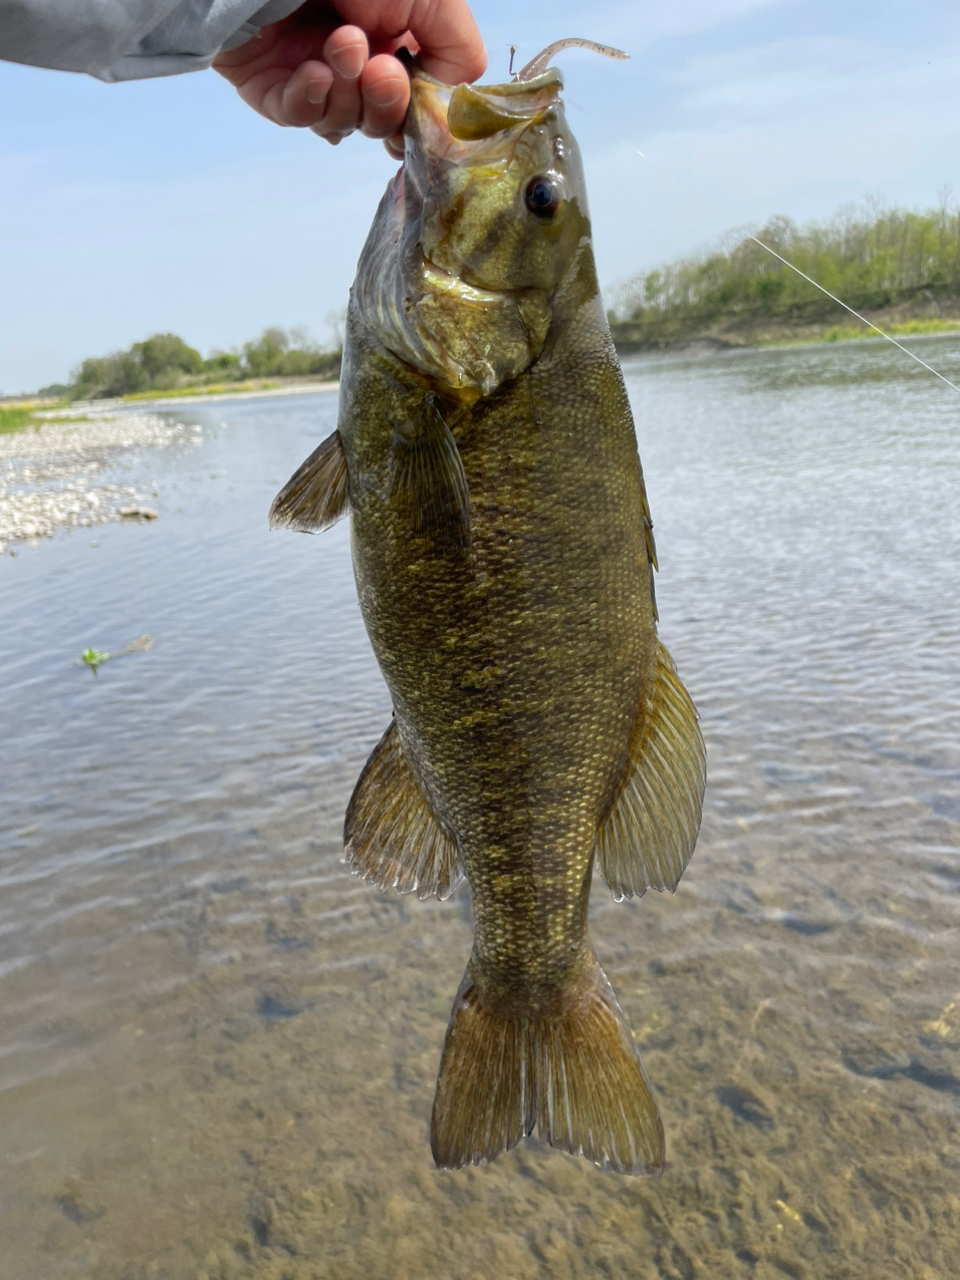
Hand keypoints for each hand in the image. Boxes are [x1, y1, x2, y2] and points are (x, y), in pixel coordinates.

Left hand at [213, 0, 485, 149]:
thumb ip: (460, 50)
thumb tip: (454, 99)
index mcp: (393, 36)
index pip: (415, 101)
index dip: (419, 110)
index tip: (422, 98)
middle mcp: (354, 58)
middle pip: (381, 121)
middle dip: (385, 102)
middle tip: (378, 69)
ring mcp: (311, 72)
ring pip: (343, 122)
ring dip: (347, 92)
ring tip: (337, 45)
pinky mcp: (269, 86)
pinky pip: (298, 116)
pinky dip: (311, 100)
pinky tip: (313, 72)